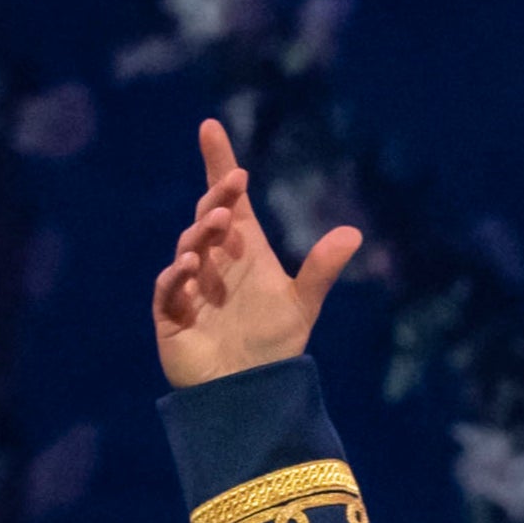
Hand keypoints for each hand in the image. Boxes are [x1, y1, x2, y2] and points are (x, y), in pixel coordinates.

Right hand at [151, 116, 362, 387]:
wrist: (252, 394)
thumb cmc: (273, 346)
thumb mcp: (302, 304)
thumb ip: (322, 268)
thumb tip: (354, 233)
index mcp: (241, 251)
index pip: (229, 201)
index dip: (218, 164)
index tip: (210, 128)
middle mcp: (213, 262)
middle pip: (209, 219)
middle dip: (217, 199)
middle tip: (232, 182)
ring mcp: (189, 285)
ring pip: (188, 248)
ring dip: (202, 234)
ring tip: (221, 223)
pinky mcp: (171, 314)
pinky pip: (169, 289)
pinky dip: (178, 276)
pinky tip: (192, 266)